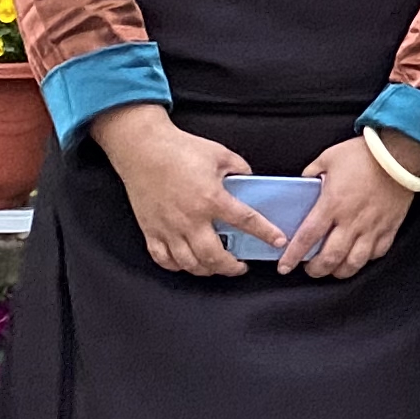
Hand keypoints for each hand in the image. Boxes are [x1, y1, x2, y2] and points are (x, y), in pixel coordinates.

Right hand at [94, 104, 264, 278]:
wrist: (142, 148)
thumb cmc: (178, 148)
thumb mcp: (219, 154)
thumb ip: (240, 168)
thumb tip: (249, 180)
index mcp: (211, 198)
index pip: (246, 221)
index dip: (266, 233)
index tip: (278, 242)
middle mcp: (190, 218)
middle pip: (215, 256)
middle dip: (232, 267)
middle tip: (240, 266)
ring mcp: (169, 228)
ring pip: (190, 264)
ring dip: (207, 270)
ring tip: (216, 266)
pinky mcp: (151, 230)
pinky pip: (164, 259)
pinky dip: (177, 266)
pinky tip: (186, 262)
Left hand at [279, 132, 419, 278]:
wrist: (400, 154)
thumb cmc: (365, 154)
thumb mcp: (329, 157)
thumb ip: (312, 172)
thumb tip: (304, 182)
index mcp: (332, 204)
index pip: (307, 237)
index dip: (293, 255)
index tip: (284, 266)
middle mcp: (351, 221)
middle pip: (330, 257)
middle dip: (316, 270)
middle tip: (310, 270)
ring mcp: (372, 227)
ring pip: (354, 262)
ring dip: (340, 271)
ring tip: (333, 269)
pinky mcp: (389, 228)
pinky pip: (376, 253)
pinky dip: (365, 260)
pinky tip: (357, 257)